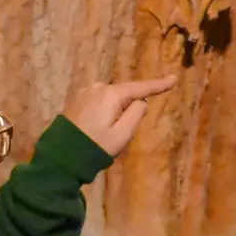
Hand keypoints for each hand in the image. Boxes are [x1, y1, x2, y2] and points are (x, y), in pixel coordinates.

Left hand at [62, 77, 177, 155]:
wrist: (61, 157)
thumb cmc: (95, 147)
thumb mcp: (122, 135)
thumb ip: (136, 114)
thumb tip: (140, 101)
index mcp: (111, 95)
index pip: (140, 88)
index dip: (158, 85)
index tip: (174, 79)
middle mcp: (98, 87)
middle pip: (124, 94)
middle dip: (129, 107)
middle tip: (121, 133)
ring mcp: (84, 92)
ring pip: (110, 98)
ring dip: (115, 111)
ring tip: (106, 134)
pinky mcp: (76, 100)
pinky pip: (98, 102)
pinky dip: (104, 111)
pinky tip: (97, 128)